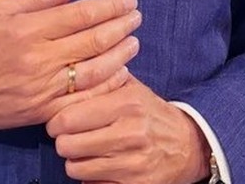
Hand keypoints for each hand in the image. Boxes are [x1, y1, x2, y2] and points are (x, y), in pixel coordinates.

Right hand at [0, 0, 141, 135]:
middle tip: (137, 16)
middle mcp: (38, 58)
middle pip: (93, 41)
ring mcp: (42, 88)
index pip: (81, 14)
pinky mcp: (42, 111)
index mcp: (28, 29)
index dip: (110, 5)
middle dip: (121, 26)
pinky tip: (119, 74)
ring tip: (134, 42)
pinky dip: (105, 87)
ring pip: (94, 71)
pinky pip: (82, 100)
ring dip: (120, 55)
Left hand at [46, 73, 208, 183]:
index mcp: (126, 104)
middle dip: (63, 142)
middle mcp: (130, 133)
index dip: (55, 122)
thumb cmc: (151, 114)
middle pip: (67, 145)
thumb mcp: (132, 89)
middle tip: (70, 139)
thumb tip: (70, 72)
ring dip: (76, 161)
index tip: (58, 123)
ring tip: (85, 152)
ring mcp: (133, 163)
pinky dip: (91, 178)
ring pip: (75, 168)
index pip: (68, 118)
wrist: (189, 146)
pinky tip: (101, 166)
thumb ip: (103, 78)